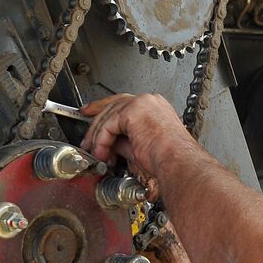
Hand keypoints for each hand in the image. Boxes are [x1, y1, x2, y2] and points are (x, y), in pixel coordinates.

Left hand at [78, 93, 193, 179]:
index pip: (124, 102)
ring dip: (98, 138)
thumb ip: (123, 139)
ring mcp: (141, 103)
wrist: (177, 161)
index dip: (104, 108)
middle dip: (95, 120)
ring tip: (97, 155)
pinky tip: (103, 154)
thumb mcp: (140, 145)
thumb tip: (110, 142)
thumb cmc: (168, 158)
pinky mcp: (133, 111)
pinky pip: (108, 125)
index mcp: (154, 106)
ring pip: (108, 115)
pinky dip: (102, 141)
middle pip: (113, 104)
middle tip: (86, 138)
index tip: (90, 114)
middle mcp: (149, 100)